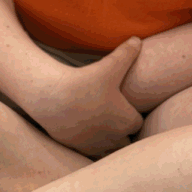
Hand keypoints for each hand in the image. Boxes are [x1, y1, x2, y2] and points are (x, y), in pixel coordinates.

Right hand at [23, 37, 144, 156]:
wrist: (53, 98)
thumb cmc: (84, 82)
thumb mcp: (109, 66)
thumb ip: (126, 53)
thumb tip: (137, 40)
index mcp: (127, 120)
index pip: (137, 121)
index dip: (129, 112)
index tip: (120, 103)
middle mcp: (116, 137)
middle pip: (125, 138)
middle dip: (119, 128)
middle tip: (107, 111)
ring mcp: (97, 146)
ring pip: (109, 147)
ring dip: (106, 138)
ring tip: (95, 121)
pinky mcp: (79, 148)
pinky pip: (90, 151)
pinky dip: (88, 142)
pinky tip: (80, 126)